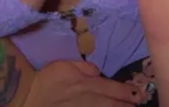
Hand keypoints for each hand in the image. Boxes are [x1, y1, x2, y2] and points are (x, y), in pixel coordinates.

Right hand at [21, 59, 144, 105]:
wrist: (29, 97)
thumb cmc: (46, 79)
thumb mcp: (65, 65)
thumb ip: (83, 66)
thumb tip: (98, 70)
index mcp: (86, 83)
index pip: (111, 87)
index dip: (126, 91)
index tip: (138, 93)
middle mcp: (88, 99)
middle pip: (112, 103)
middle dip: (126, 104)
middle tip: (139, 103)